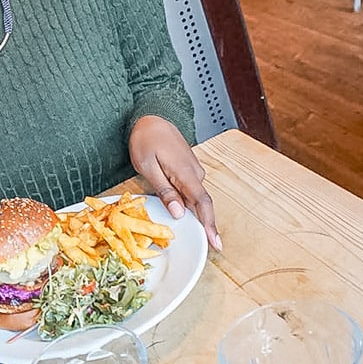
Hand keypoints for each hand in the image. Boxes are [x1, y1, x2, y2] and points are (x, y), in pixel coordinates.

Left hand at [128, 116, 220, 250]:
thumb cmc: (146, 140)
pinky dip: (187, 202)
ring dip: (192, 213)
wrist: (151, 118)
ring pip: (195, 198)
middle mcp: (194, 173)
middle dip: (203, 225)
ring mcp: (193, 171)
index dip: (210, 225)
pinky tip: (179, 211)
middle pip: (201, 204)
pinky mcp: (188, 170)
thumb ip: (164, 191)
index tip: (216, 244)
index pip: (203, 203)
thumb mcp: (148, 167)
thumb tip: (179, 212)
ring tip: (188, 232)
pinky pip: (190, 191)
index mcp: (185, 173)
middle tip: (200, 245)